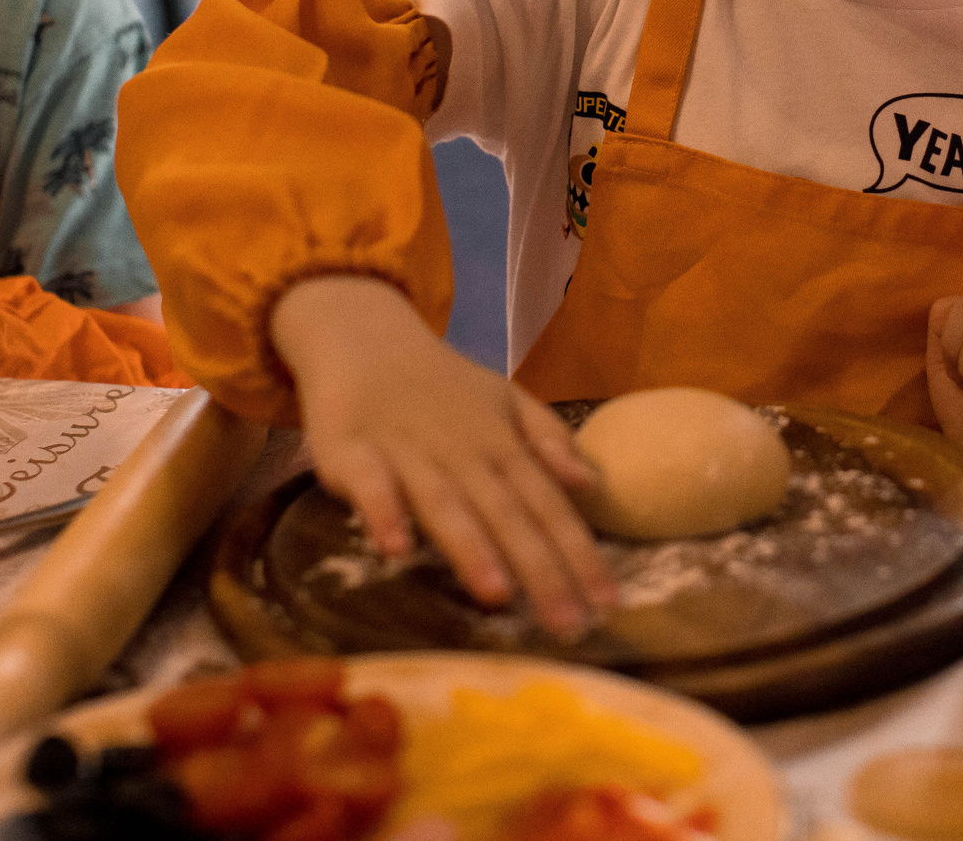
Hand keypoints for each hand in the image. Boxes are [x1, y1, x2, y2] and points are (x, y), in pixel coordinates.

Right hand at [271, 277, 612, 636]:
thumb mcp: (505, 398)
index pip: (550, 505)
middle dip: (540, 571)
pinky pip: (369, 485)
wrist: (363, 336)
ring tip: (498, 595)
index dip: (580, 554)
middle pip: (507, 515)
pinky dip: (383, 513)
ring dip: (470, 548)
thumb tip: (591, 483)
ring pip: (445, 505)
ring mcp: (407, 452)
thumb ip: (548, 439)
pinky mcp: (353, 451)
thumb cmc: (441, 384)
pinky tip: (395, 549)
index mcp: (502, 444)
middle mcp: (462, 452)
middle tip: (569, 626)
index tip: (609, 604)